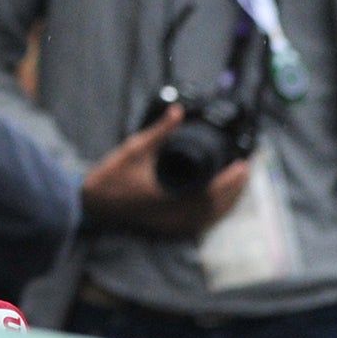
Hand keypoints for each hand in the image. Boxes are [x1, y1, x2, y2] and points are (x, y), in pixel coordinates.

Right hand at [80, 105, 249, 235]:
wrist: (91, 203)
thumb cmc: (110, 177)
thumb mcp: (134, 149)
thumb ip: (160, 131)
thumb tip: (178, 111)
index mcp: (167, 196)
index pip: (211, 192)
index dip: (231, 179)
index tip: (242, 163)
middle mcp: (172, 214)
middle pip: (216, 207)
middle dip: (236, 189)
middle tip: (245, 170)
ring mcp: (170, 223)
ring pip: (210, 218)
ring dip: (228, 202)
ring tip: (238, 184)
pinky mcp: (168, 227)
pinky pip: (200, 224)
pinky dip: (215, 214)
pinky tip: (222, 203)